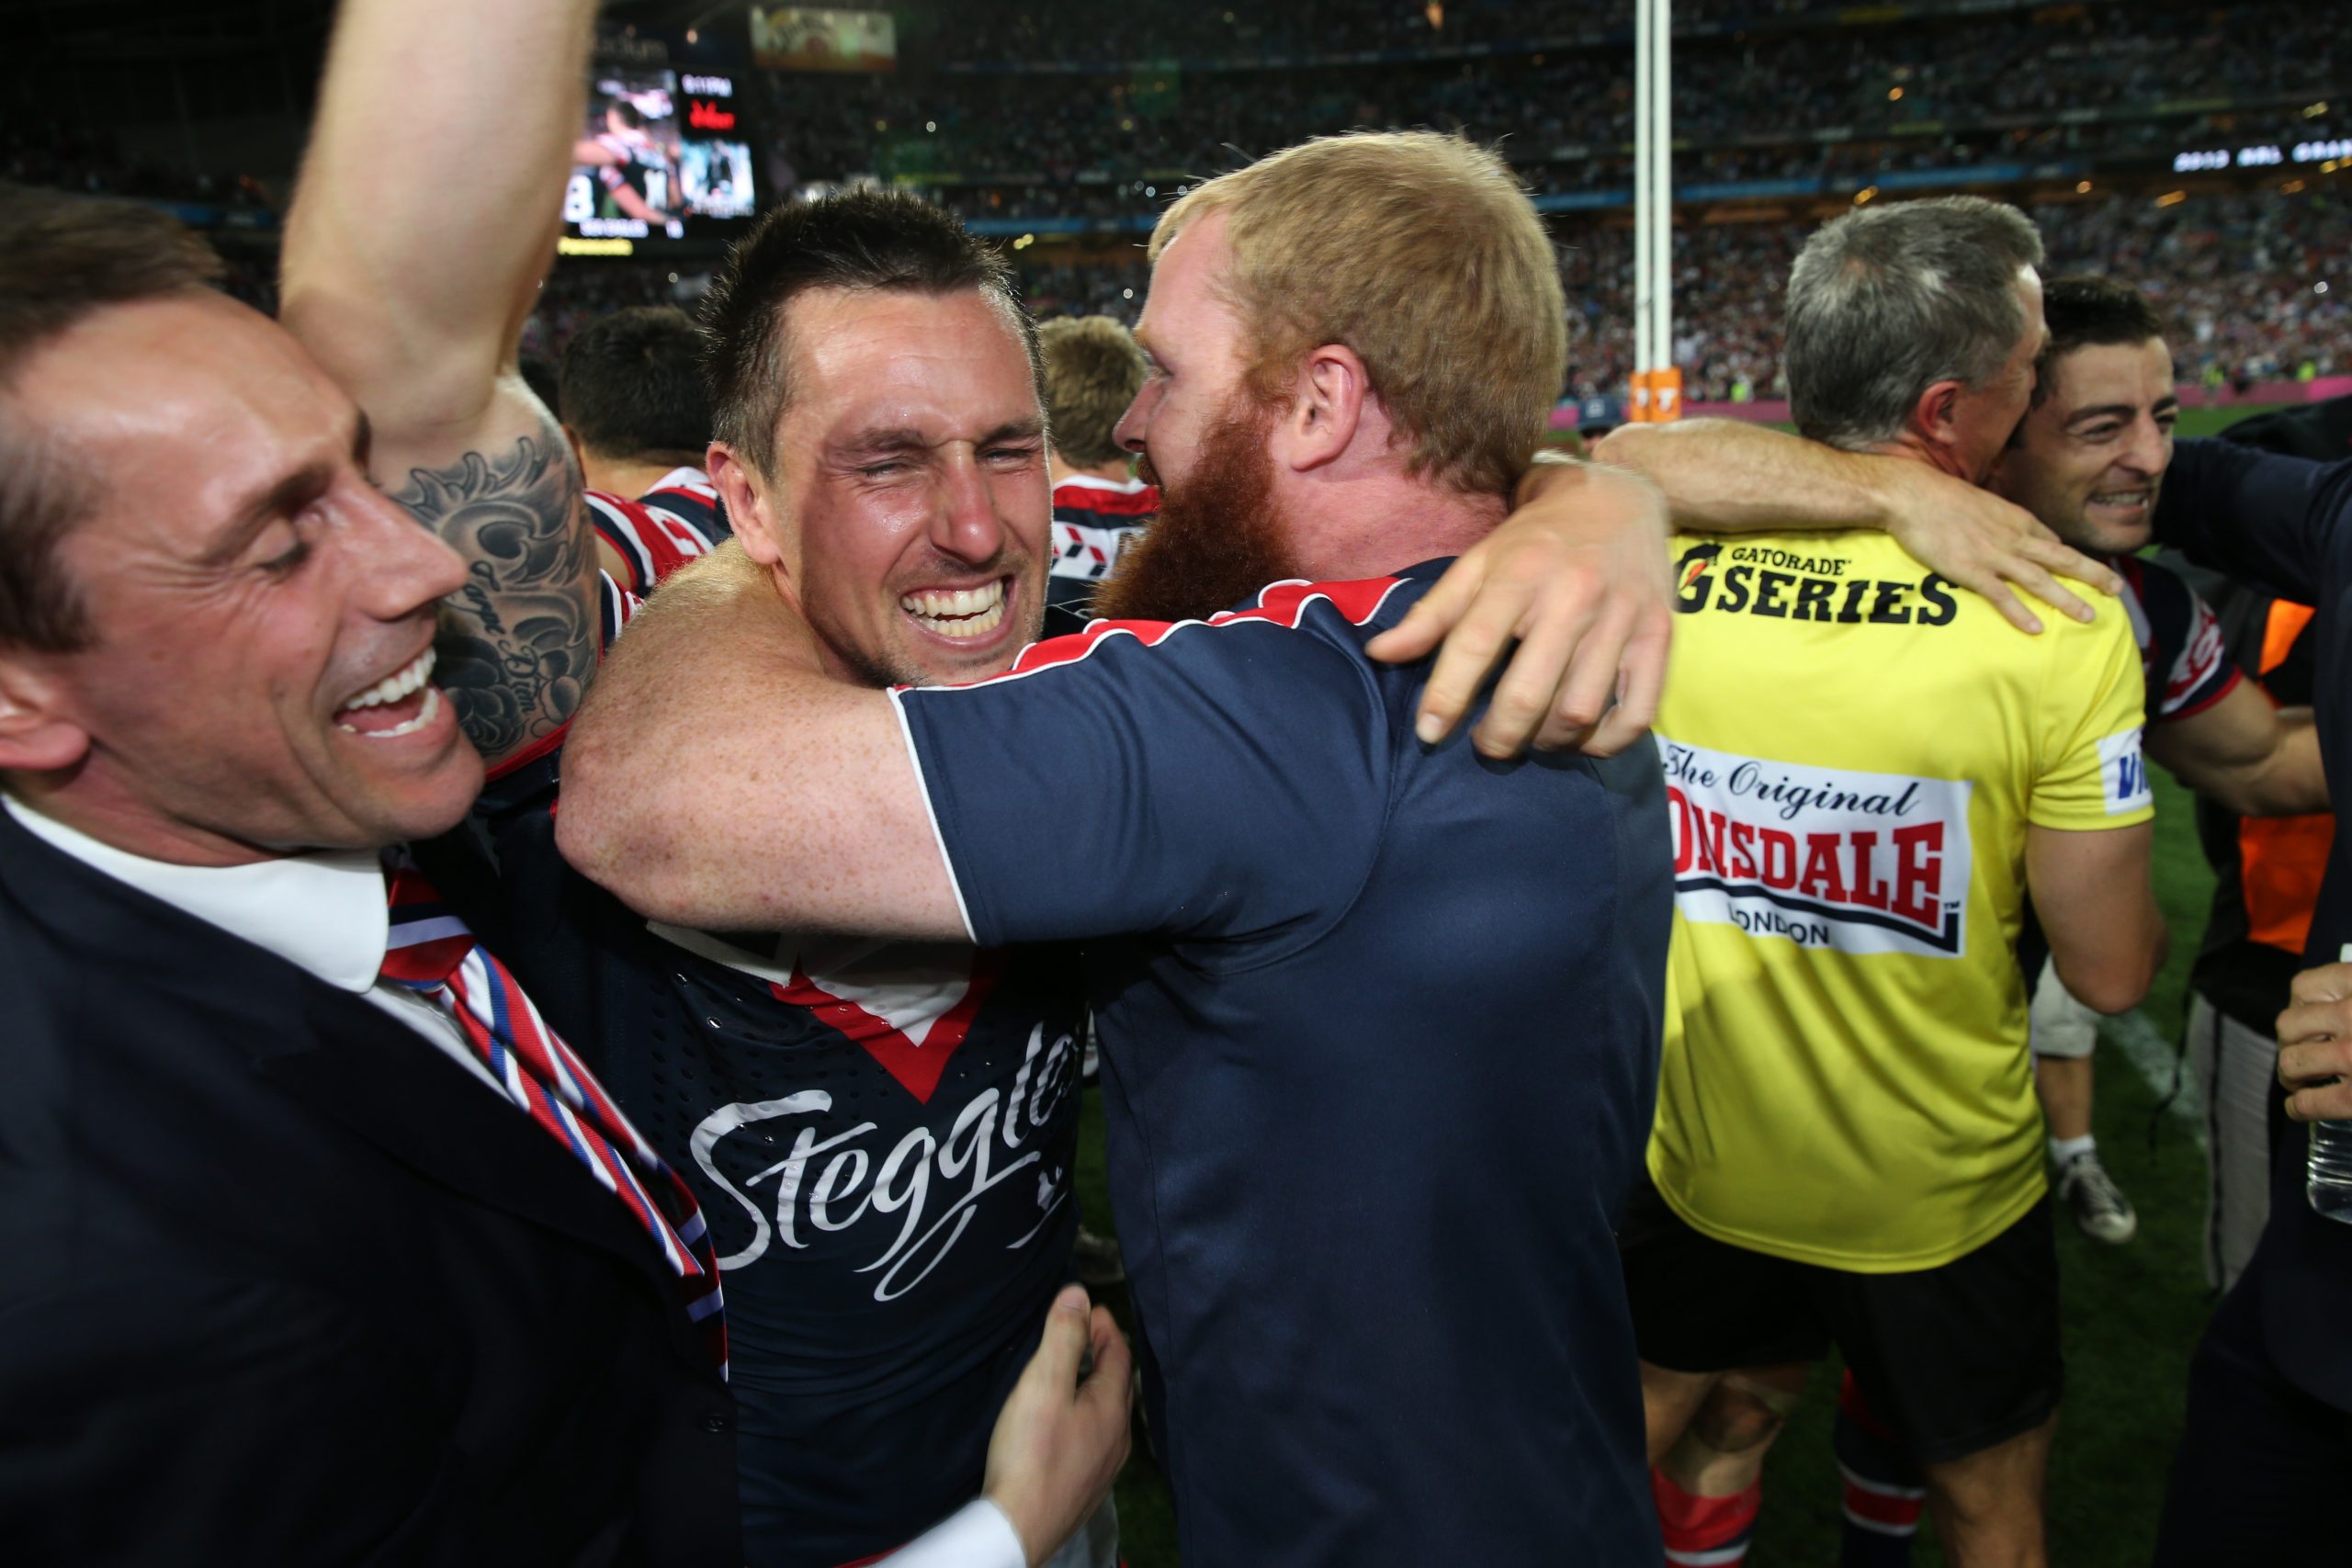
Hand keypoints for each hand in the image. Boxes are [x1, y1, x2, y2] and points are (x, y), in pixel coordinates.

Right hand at [983, 1286, 1132, 1567]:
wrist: (1016, 1530)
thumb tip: (1079, 1294)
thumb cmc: (1030, 1455)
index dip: (1105, 1326)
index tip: (1088, 1307)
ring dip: (1094, 1386)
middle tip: (1083, 1332)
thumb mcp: (1043, 1385)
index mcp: (1111, 1409)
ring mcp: (1102, 1467)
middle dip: (1103, 1353)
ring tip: (1072, 1372)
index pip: (1119, 1355)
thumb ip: (1063, 1338)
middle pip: (1117, 1384)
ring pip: (1107, 1414)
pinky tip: (1064, 1423)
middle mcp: (1116, 1438)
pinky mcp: (1084, 1488)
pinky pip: (1094, 1439)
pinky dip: (1085, 1415)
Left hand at [1365, 457, 1671, 758]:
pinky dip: (1607, 742)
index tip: (1429, 732)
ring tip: (1531, 738)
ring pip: (1580, 710)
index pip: (1475, 645)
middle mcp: (1573, 595)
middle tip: (1484, 744)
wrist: (1618, 499)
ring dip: (1547, 742)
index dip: (1446, 697)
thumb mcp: (1478, 563)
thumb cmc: (1535, 541)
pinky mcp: (1660, 636)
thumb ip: (1431, 613)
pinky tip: (1582, 739)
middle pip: (1529, 692)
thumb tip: (1379, 654)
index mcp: (1520, 573)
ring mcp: (1622, 617)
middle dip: (1498, 735)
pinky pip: (1638, 712)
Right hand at [1873, 463, 2121, 633]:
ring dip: (2067, 599)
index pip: (2052, 541)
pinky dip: (2020, 613)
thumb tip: (2005, 530)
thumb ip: (1998, 520)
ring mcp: (1994, 555)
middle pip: (2062, 558)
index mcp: (2016, 519)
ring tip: (2088, 617)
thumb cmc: (1940, 497)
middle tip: (2117, 590)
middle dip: (2093, 575)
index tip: (2089, 573)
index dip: (2073, 559)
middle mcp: (2014, 537)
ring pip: (2040, 579)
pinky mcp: (1970, 571)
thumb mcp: (1980, 503)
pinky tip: (2036, 628)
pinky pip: (2001, 596)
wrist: (1912, 494)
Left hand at [2279, 962, 2351, 1122]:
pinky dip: (2299, 1107)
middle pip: (2287, 1025)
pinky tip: (2300, 1107)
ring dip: (2291, 1074)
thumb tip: (2326, 1008)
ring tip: (2303, 1080)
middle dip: (2290, 1043)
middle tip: (2304, 1055)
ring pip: (2291, 1062)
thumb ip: (2350, 995)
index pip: (2302, 987)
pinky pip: (2309, 1102)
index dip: (2299, 1007)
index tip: (2308, 1019)